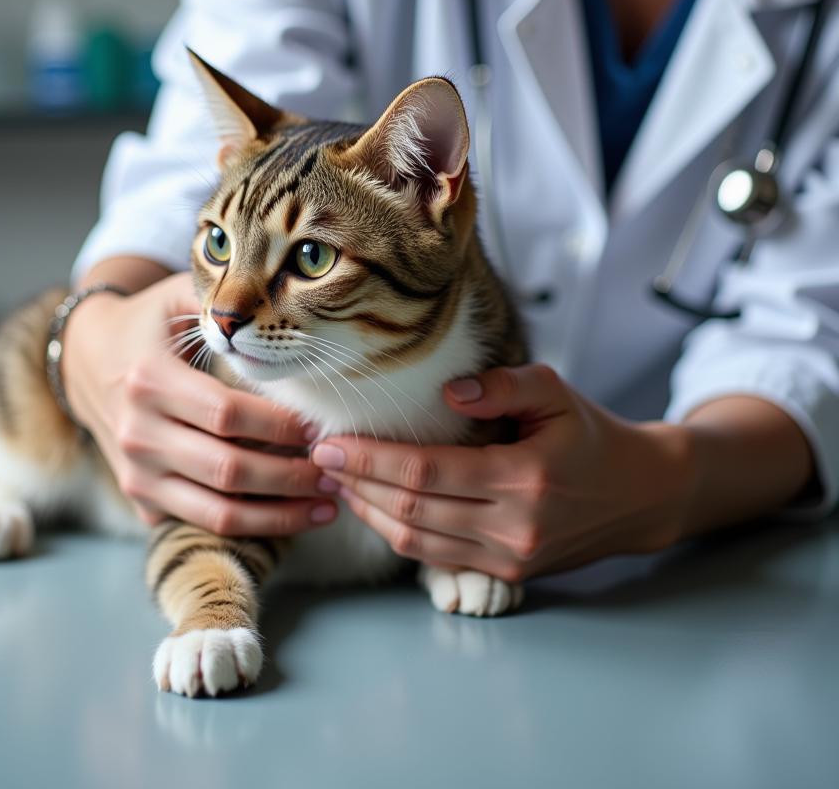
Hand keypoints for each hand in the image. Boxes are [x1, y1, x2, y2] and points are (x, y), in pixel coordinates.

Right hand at [62, 271, 336, 534]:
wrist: (87, 359)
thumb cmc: (149, 324)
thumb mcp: (178, 297)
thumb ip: (225, 299)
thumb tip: (289, 304)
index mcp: (149, 380)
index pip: (226, 414)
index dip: (279, 425)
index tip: (318, 426)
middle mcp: (137, 433)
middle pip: (228, 469)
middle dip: (291, 476)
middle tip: (336, 470)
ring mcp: (136, 473)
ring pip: (218, 512)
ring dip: (280, 515)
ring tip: (327, 503)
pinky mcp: (141, 498)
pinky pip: (203, 523)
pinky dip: (252, 525)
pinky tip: (291, 512)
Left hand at [311, 364, 689, 580]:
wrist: (639, 494)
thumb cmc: (591, 435)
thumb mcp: (555, 392)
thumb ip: (502, 386)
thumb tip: (446, 394)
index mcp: (524, 478)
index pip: (426, 473)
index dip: (372, 459)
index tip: (332, 442)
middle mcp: (514, 527)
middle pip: (411, 510)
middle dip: (357, 483)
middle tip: (319, 457)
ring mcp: (509, 558)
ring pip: (416, 541)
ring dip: (368, 511)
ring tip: (338, 480)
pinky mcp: (508, 573)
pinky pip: (435, 556)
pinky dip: (397, 532)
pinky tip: (374, 505)